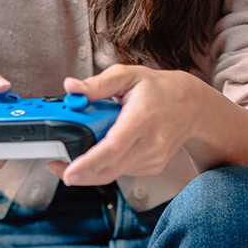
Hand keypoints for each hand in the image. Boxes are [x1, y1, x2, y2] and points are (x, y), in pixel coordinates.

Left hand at [53, 65, 208, 186]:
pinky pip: (122, 170)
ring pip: (113, 172)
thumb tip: (70, 88)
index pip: (113, 146)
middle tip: (55, 166)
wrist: (192, 106)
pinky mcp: (153, 166)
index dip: (88, 162)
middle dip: (79, 172)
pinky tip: (106, 148)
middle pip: (109, 168)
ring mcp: (154, 158)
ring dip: (92, 167)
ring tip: (80, 149)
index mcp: (142, 117)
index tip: (68, 172)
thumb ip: (97, 83)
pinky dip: (108, 163)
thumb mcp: (128, 75)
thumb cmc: (158, 89)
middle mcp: (151, 142)